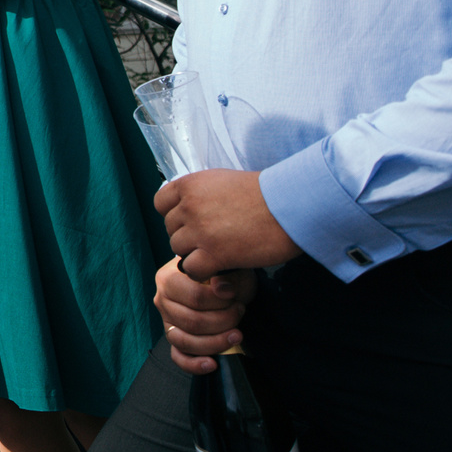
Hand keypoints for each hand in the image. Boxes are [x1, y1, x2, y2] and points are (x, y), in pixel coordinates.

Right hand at [153, 259, 255, 375]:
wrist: (221, 281)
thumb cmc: (223, 274)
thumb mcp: (228, 268)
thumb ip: (226, 276)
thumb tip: (222, 289)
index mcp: (168, 278)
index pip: (194, 298)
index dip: (220, 302)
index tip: (236, 297)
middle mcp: (161, 300)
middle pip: (192, 322)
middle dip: (224, 321)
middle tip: (240, 311)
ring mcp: (167, 322)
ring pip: (185, 341)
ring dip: (216, 342)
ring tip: (237, 335)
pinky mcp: (174, 339)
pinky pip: (178, 357)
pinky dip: (194, 364)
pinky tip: (212, 364)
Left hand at [155, 170, 300, 282]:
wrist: (289, 205)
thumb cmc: (264, 193)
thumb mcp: (223, 181)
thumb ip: (201, 193)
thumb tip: (188, 207)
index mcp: (190, 184)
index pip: (161, 203)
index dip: (174, 214)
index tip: (191, 219)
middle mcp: (189, 206)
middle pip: (171, 229)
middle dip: (188, 235)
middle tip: (211, 238)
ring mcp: (200, 231)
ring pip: (178, 249)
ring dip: (195, 253)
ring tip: (218, 250)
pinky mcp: (214, 254)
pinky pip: (191, 269)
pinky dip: (202, 270)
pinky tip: (219, 265)